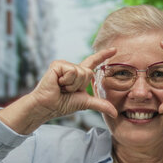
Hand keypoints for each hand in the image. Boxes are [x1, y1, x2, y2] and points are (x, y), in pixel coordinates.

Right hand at [0, 48, 117, 133]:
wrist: (48, 106)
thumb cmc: (62, 105)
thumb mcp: (85, 103)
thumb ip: (100, 105)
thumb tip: (114, 113)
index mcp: (78, 75)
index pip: (93, 62)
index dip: (103, 56)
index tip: (115, 50)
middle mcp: (72, 68)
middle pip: (89, 72)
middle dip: (80, 86)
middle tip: (67, 91)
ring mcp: (64, 65)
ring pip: (81, 72)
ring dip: (72, 85)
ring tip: (61, 88)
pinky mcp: (58, 64)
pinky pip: (72, 72)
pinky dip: (66, 81)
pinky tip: (57, 84)